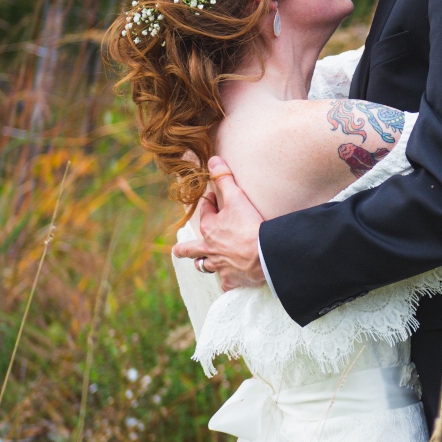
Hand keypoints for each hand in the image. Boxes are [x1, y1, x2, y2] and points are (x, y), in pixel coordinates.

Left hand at [171, 157, 266, 291]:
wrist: (263, 254)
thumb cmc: (249, 226)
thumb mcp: (237, 198)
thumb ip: (225, 178)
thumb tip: (213, 159)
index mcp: (209, 229)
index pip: (205, 213)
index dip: (210, 204)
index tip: (215, 198)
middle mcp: (209, 249)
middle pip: (190, 250)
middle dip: (184, 248)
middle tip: (177, 249)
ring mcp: (219, 266)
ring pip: (204, 266)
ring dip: (203, 263)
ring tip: (202, 263)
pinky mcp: (232, 280)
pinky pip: (225, 283)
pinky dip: (226, 281)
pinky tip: (229, 281)